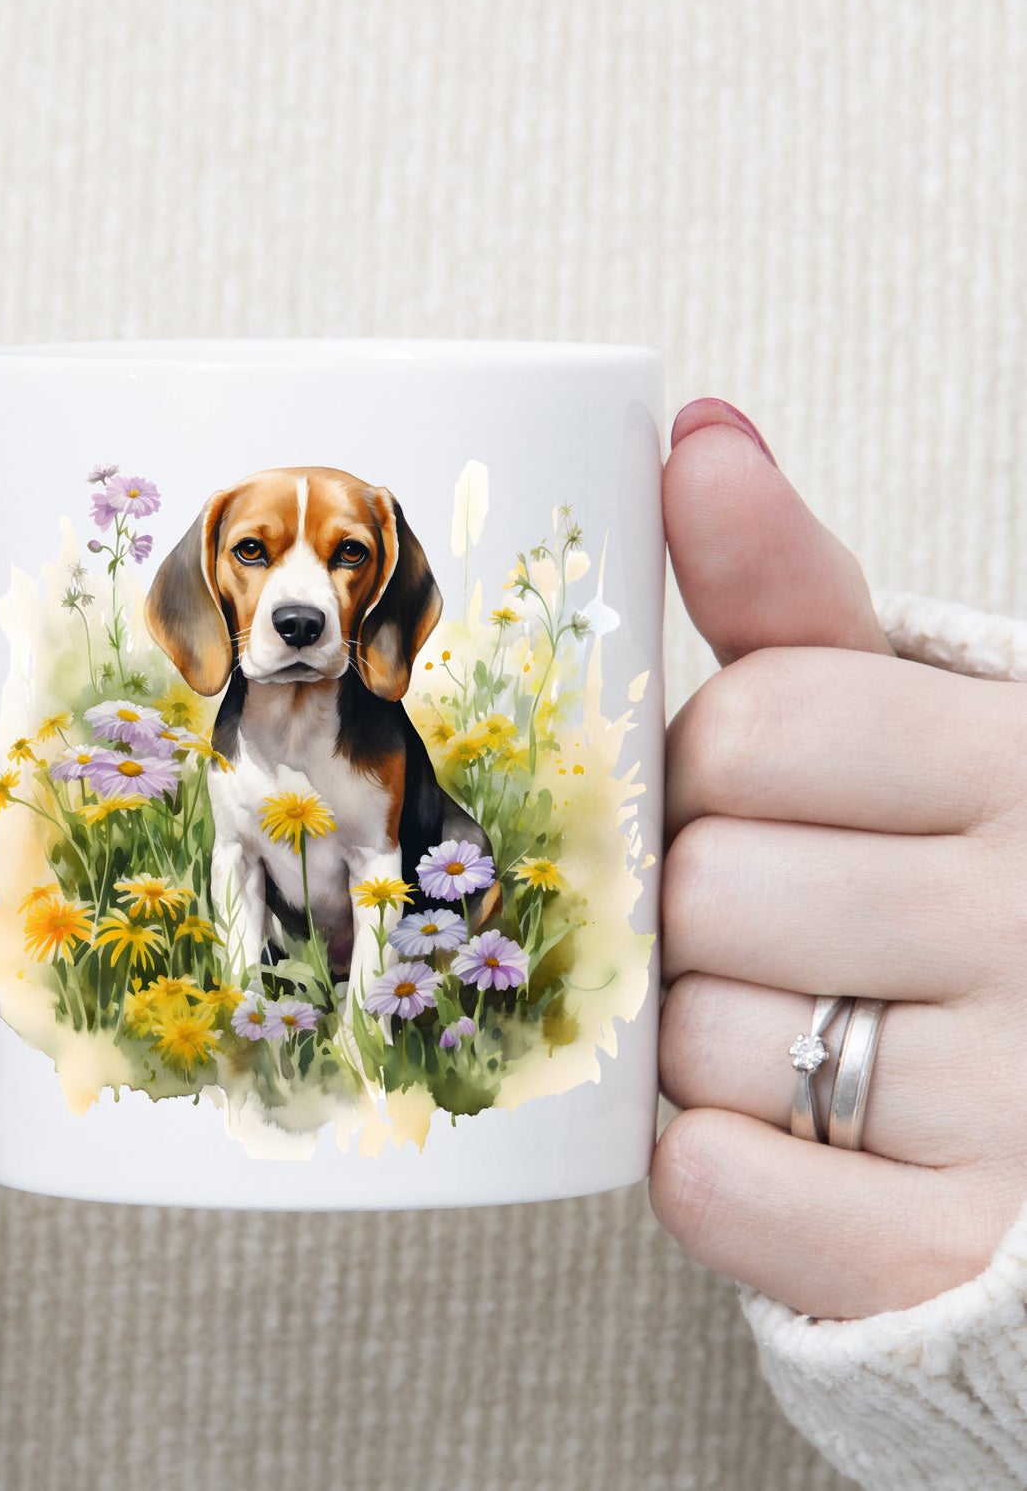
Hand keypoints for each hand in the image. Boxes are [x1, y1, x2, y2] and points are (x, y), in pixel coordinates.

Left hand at [650, 398, 1026, 1320]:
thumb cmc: (957, 877)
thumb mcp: (908, 719)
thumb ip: (793, 594)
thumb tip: (696, 430)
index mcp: (1024, 761)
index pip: (760, 723)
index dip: (707, 766)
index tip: (742, 794)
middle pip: (707, 886)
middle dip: (692, 906)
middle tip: (756, 925)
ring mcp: (1018, 1103)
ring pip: (699, 1040)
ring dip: (696, 1038)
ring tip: (788, 1027)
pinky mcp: (950, 1253)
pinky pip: (717, 1185)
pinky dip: (708, 1166)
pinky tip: (769, 1135)